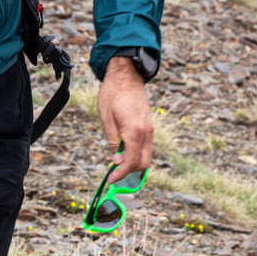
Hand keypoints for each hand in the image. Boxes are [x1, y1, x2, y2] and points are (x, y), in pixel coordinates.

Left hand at [97, 56, 153, 179]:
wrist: (126, 75)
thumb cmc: (112, 94)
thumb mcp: (106, 119)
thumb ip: (113, 141)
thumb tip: (117, 160)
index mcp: (134, 131)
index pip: (131, 162)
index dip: (121, 174)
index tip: (111, 180)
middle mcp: (146, 132)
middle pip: (143, 163)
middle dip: (129, 172)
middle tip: (113, 173)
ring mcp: (150, 129)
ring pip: (146, 156)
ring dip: (133, 162)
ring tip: (116, 162)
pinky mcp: (149, 126)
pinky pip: (146, 146)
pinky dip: (136, 153)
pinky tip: (123, 151)